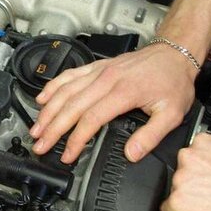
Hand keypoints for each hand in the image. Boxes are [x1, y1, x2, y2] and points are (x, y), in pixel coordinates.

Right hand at [29, 44, 195, 163]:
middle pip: (71, 106)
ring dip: (48, 110)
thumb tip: (132, 154)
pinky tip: (42, 97)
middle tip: (40, 145)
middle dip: (52, 128)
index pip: (90, 119)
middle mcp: (107, 79)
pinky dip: (53, 86)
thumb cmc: (172, 81)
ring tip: (36, 128)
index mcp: (123, 92)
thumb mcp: (172, 113)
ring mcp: (100, 71)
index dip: (76, 140)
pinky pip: (69, 75)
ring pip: (65, 90)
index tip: (68, 156)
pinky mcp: (97, 66)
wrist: (174, 54)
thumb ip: (151, 136)